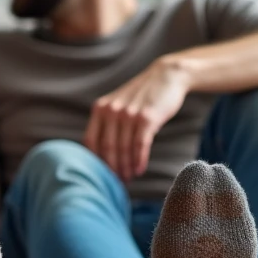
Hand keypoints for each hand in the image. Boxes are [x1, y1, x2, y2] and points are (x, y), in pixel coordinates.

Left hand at [84, 57, 191, 181]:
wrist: (166, 76)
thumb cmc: (142, 96)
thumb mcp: (118, 105)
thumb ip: (107, 123)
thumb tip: (102, 155)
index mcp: (100, 109)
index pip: (91, 142)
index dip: (96, 161)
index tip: (102, 174)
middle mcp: (111, 111)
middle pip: (107, 148)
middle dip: (112, 168)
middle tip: (118, 182)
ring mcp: (128, 114)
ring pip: (123, 149)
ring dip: (126, 167)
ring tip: (129, 178)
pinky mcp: (146, 118)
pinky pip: (139, 145)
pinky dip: (139, 160)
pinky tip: (139, 170)